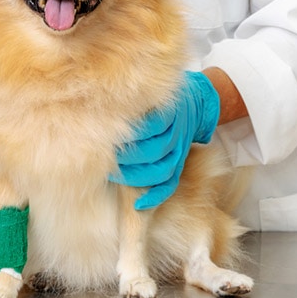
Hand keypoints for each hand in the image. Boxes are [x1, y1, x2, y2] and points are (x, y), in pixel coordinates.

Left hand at [111, 71, 219, 209]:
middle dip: (127, 157)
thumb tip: (100, 110)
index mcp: (169, 112)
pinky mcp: (180, 164)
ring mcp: (179, 151)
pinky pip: (171, 184)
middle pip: (154, 150)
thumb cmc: (161, 98)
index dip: (132, 134)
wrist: (196, 102)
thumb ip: (133, 101)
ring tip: (112, 175)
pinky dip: (156, 196)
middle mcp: (176, 133)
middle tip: (104, 157)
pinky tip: (138, 204)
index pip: (152, 125)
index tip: (109, 136)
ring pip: (162, 169)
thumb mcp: (152, 93)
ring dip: (136, 176)